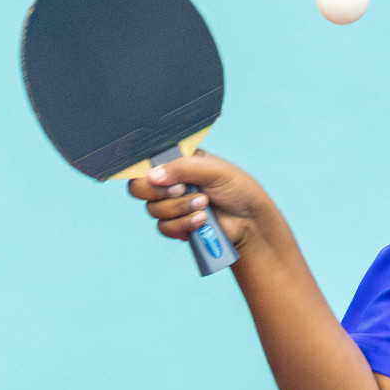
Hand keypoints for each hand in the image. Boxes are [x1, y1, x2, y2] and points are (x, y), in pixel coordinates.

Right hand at [127, 151, 272, 251]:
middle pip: (139, 188)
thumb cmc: (238, 190)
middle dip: (161, 192)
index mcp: (178, 161)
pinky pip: (164, 228)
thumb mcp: (214, 171)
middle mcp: (171, 182)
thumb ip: (183, 168)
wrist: (250, 221)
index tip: (165, 178)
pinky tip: (202, 220)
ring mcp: (172, 205)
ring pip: (153, 209)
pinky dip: (183, 225)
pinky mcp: (177, 225)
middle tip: (182, 190)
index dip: (148, 172)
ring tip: (205, 204)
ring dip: (180, 208)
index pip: (146, 163)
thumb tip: (152, 176)